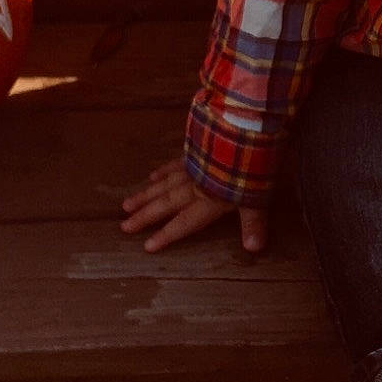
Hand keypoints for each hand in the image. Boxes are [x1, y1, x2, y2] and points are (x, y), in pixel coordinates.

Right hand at [120, 157, 270, 253]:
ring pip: (164, 184)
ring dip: (146, 195)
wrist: (245, 131)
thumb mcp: (257, 197)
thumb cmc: (252, 168)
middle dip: (146, 216)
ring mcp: (193, 167)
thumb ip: (254, 223)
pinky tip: (152, 176)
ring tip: (126, 204)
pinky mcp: (197, 150)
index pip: (184, 222)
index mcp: (209, 200)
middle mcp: (195, 186)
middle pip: (166, 203)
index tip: (147, 247)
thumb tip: (254, 250)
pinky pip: (175, 163)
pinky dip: (163, 170)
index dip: (167, 235)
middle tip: (124, 226)